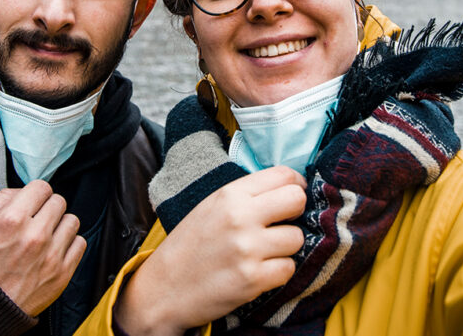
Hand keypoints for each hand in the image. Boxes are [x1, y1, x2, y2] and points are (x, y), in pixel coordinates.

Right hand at [0, 180, 84, 315]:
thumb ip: (0, 199)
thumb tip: (23, 191)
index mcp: (12, 219)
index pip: (41, 187)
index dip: (36, 193)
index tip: (33, 201)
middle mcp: (34, 235)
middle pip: (59, 202)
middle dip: (47, 208)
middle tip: (37, 219)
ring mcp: (51, 254)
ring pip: (72, 221)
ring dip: (60, 225)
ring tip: (46, 235)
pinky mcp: (62, 272)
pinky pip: (80, 243)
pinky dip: (69, 244)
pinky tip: (54, 249)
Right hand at [114, 166, 306, 335]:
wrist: (165, 287)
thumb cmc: (192, 244)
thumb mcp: (212, 205)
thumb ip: (247, 195)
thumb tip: (289, 187)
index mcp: (230, 195)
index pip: (284, 175)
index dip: (295, 185)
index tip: (291, 197)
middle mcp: (240, 217)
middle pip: (297, 201)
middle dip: (296, 212)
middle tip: (282, 223)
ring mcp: (247, 249)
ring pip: (297, 238)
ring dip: (285, 247)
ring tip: (264, 251)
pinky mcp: (253, 279)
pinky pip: (289, 268)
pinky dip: (278, 271)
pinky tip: (260, 270)